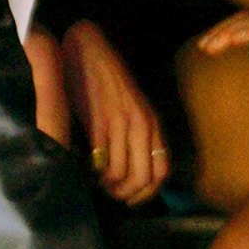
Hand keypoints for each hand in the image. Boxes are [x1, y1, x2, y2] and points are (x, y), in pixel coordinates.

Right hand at [63, 20, 168, 203]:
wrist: (88, 51)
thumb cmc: (109, 79)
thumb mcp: (133, 106)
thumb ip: (136, 133)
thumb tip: (130, 167)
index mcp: (153, 123)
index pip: (162, 171)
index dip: (147, 192)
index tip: (131, 197)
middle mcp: (141, 125)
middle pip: (143, 178)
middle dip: (126, 193)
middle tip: (112, 193)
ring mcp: (120, 124)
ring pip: (120, 173)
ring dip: (107, 185)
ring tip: (97, 181)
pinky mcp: (97, 121)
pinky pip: (100, 160)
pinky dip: (93, 172)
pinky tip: (86, 167)